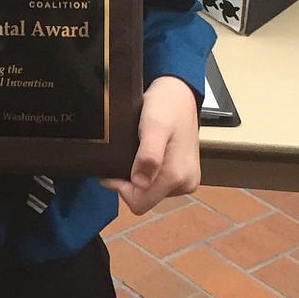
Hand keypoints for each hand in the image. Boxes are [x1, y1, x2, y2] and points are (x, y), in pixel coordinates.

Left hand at [101, 75, 199, 216]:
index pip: (140, 203)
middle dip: (129, 182)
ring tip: (135, 152)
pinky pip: (157, 183)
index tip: (111, 169)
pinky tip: (144, 155)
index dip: (121, 189)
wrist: (180, 94)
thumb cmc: (166, 105)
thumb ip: (148, 155)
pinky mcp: (184, 175)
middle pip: (144, 199)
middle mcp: (185, 184)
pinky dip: (146, 173)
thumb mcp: (154, 125)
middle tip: (124, 154)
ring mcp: (186, 181)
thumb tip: (140, 183)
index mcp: (177, 177)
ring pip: (150, 192)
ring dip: (137, 176)